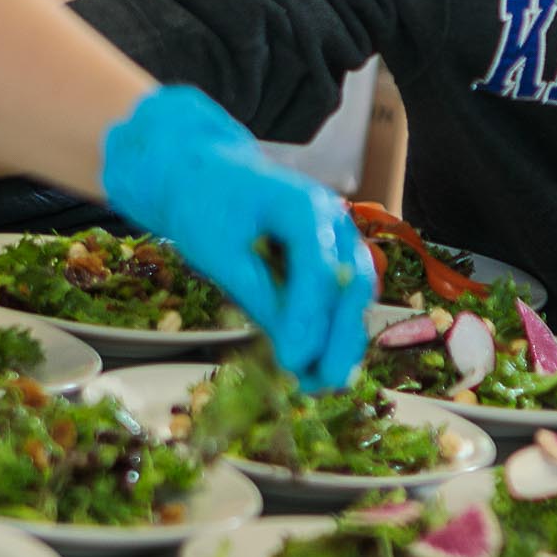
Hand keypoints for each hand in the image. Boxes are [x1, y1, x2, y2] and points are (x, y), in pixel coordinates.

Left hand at [100, 86, 373, 391]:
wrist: (202, 172)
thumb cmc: (204, 205)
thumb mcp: (219, 252)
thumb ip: (258, 296)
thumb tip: (291, 351)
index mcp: (305, 206)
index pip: (318, 267)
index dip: (309, 317)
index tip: (293, 360)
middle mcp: (334, 221)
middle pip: (350, 284)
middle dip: (338, 338)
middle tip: (320, 383)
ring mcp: (337, 238)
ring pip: (354, 295)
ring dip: (341, 340)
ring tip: (321, 384)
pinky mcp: (329, 257)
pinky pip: (342, 297)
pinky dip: (333, 330)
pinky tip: (319, 364)